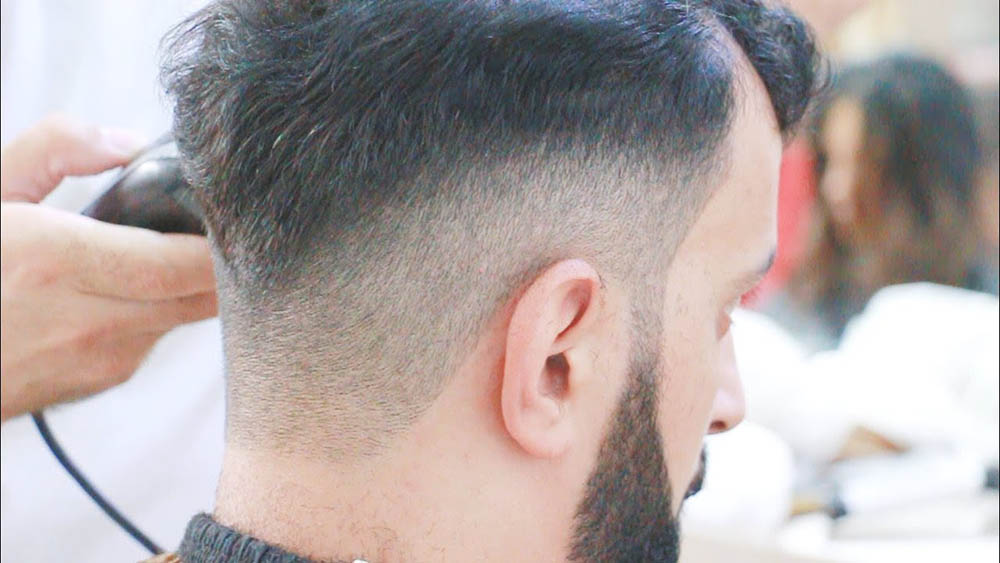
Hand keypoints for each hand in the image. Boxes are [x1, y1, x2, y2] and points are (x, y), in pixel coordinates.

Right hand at [1, 115, 216, 420]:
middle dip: (223, 262)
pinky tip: (133, 287)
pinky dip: (159, 312)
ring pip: (183, 320)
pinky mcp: (96, 384)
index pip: (183, 263)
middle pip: (201, 297)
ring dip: (190, 287)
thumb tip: (128, 141)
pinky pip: (153, 340)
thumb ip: (55, 150)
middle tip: (221, 226)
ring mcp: (95, 362)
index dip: (224, 241)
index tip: (235, 214)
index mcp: (56, 263)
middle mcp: (85, 322)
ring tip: (170, 249)